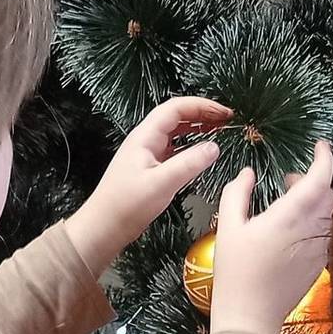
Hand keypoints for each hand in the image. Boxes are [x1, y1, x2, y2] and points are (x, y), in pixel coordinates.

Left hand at [64, 98, 231, 272]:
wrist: (104, 227)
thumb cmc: (126, 205)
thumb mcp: (162, 183)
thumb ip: (190, 163)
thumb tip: (214, 147)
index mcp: (145, 137)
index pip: (176, 108)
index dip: (203, 106)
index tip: (225, 113)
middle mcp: (146, 141)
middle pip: (177, 117)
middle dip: (203, 114)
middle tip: (227, 120)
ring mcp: (147, 154)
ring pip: (176, 132)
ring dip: (198, 129)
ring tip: (219, 131)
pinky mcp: (150, 168)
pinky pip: (174, 149)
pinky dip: (191, 146)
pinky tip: (202, 153)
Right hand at [209, 140, 332, 333]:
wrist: (251, 318)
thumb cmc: (235, 272)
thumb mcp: (228, 226)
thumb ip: (237, 193)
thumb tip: (249, 174)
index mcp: (291, 216)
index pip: (320, 178)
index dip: (324, 158)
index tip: (319, 146)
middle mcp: (312, 230)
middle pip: (327, 194)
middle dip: (312, 180)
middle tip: (288, 181)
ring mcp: (319, 249)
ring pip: (328, 214)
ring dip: (313, 202)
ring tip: (287, 205)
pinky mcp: (319, 265)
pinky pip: (325, 233)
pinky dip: (314, 222)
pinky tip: (291, 231)